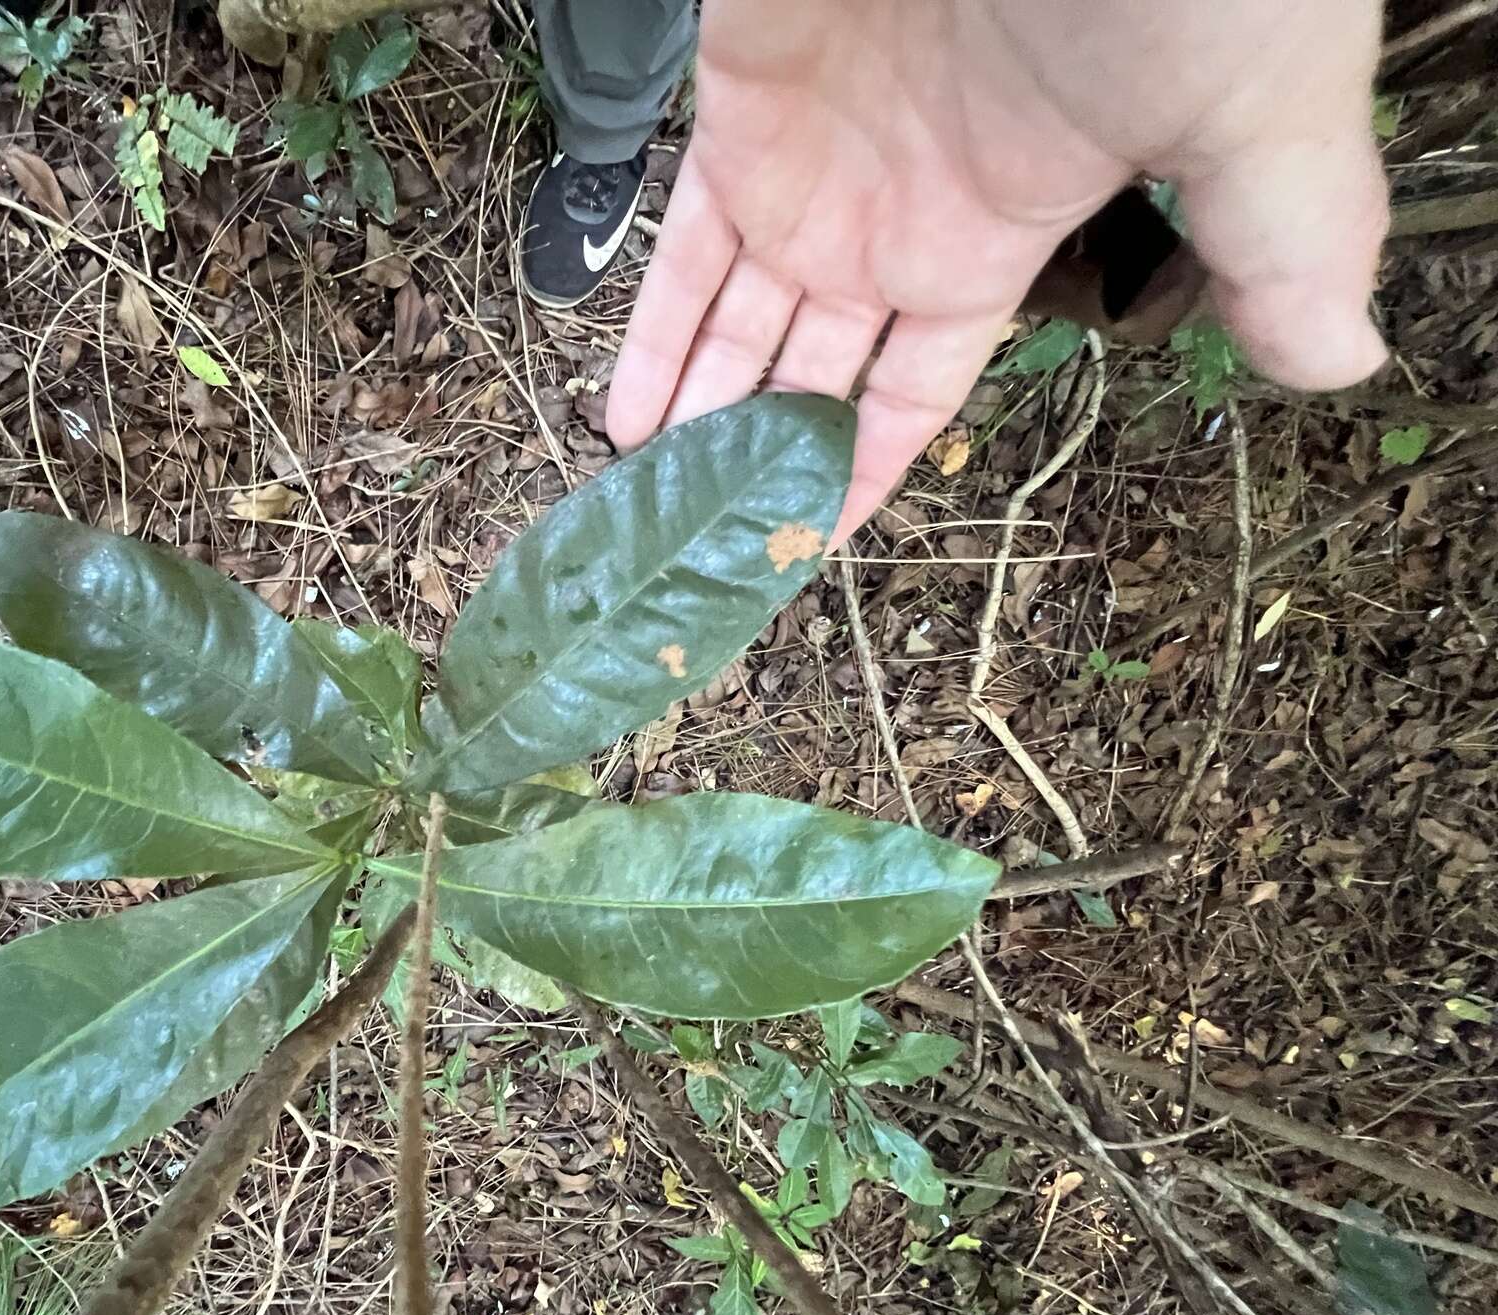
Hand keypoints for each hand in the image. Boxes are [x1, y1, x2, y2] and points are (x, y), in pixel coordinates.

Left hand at [607, 0, 1388, 542]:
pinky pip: (680, 250)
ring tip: (653, 513)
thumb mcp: (1255, 116)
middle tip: (704, 552)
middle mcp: (893, 218)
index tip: (812, 550)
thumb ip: (1283, 245)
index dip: (864, 466)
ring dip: (695, 417)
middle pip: (805, 370)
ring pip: (734, 326)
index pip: (917, 387)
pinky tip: (623, 419)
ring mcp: (811, 167)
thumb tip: (1339, 361)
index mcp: (997, 236)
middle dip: (757, 457)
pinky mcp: (739, 114)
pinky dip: (648, 334)